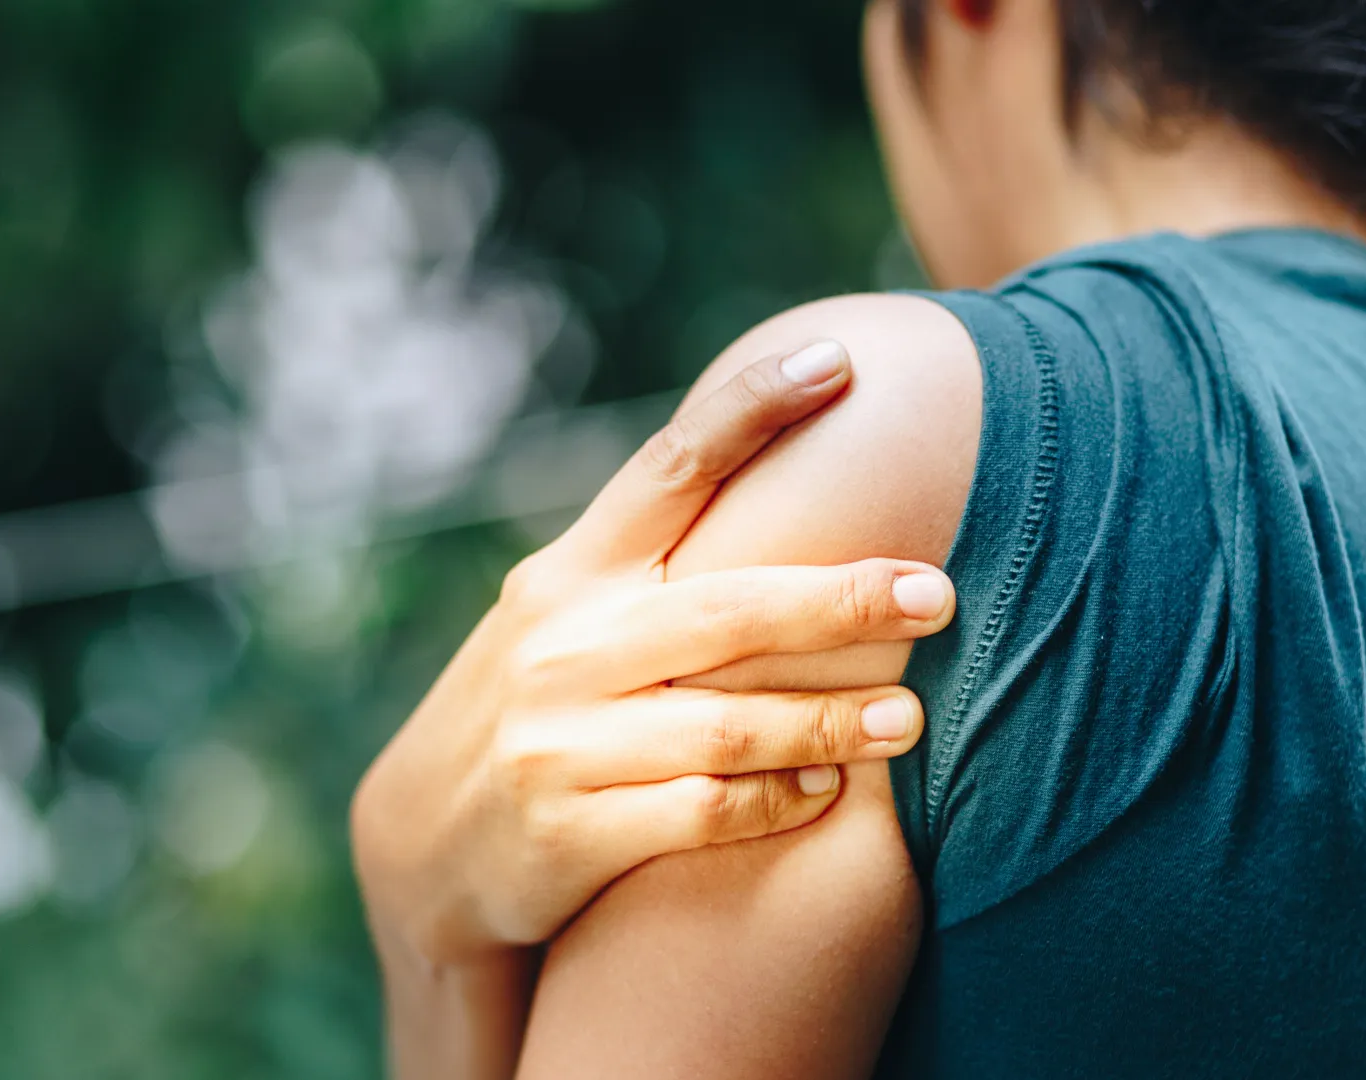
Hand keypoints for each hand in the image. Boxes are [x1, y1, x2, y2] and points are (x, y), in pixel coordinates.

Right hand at [350, 340, 955, 966]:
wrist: (426, 847)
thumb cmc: (537, 710)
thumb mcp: (563, 623)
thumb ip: (650, 571)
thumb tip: (783, 475)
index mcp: (568, 576)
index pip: (668, 470)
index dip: (751, 409)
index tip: (837, 361)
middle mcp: (559, 646)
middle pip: (725, 609)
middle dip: (840, 599)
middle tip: (938, 591)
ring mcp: (557, 742)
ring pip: (722, 723)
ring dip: (829, 720)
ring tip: (911, 719)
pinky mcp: (567, 832)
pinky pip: (699, 811)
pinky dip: (773, 799)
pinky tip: (827, 791)